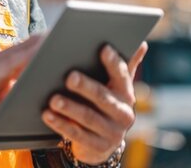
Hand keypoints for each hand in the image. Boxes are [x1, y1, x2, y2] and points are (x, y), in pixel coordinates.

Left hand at [42, 42, 147, 164]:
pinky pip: (77, 135)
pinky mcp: (98, 147)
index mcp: (126, 94)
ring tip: (53, 99)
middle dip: (86, 87)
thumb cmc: (104, 104)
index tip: (103, 48)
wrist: (102, 142)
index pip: (122, 76)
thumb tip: (142, 44)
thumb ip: (124, 66)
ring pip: (89, 117)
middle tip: (69, 77)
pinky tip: (47, 115)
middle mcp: (123, 114)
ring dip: (70, 108)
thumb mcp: (114, 87)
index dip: (113, 62)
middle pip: (103, 97)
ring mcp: (112, 132)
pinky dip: (61, 124)